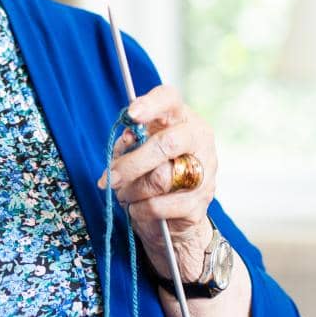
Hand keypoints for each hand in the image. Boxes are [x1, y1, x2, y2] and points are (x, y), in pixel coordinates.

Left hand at [100, 85, 218, 279]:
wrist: (174, 217)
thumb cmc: (149, 173)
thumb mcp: (134, 152)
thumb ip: (128, 143)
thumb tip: (128, 139)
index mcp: (180, 119)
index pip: (169, 99)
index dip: (151, 104)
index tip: (131, 115)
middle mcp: (198, 141)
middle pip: (167, 144)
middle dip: (132, 163)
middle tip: (110, 178)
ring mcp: (205, 172)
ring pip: (161, 178)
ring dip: (132, 190)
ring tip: (125, 194)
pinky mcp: (200, 203)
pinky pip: (160, 206)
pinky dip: (140, 209)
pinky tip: (137, 208)